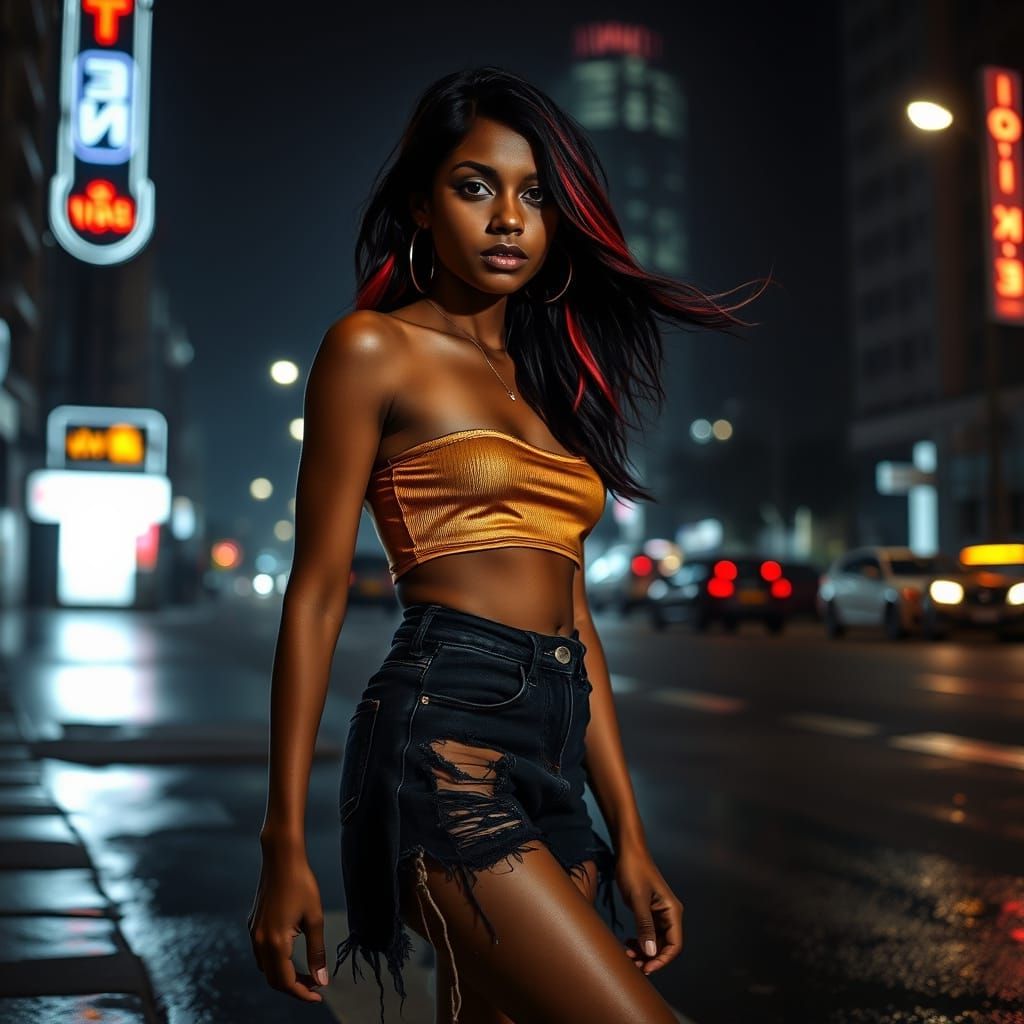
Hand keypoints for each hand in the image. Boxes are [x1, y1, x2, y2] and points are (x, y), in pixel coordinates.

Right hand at [248, 838, 328, 1001]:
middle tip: (315, 984)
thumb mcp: (315, 918)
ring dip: (284, 975)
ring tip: (306, 972)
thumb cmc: (302, 883)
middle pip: (273, 979)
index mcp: (275, 942)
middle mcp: (259, 941)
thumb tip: (322, 979)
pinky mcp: (252, 924)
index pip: (285, 981)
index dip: (302, 993)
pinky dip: (275, 962)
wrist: (281, 858)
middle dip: (294, 986)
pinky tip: (290, 954)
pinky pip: (261, 953)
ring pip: (265, 968)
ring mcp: (253, 933)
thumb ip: (317, 952)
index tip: (319, 995)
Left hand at [614, 844, 684, 974]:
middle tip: (632, 963)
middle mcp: (669, 914)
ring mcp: (659, 913)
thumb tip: (651, 952)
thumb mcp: (638, 899)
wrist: (628, 852)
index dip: (662, 959)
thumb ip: (645, 926)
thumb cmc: (634, 871)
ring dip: (644, 951)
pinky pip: (648, 933)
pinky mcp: (649, 911)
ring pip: (655, 941)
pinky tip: (628, 944)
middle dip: (650, 957)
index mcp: (672, 911)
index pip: (674, 944)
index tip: (646, 967)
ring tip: (627, 954)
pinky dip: (640, 941)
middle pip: (665, 945)